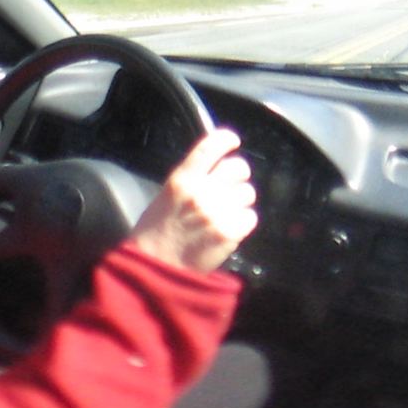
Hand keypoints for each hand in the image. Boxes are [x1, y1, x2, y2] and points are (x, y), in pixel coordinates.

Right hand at [129, 127, 258, 272]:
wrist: (157, 268)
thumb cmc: (156, 232)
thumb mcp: (166, 196)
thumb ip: (191, 180)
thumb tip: (217, 168)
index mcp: (181, 179)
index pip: (210, 146)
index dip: (226, 139)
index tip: (231, 141)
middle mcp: (202, 191)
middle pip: (238, 167)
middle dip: (237, 175)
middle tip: (229, 186)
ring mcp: (218, 212)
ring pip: (248, 192)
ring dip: (240, 200)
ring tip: (225, 213)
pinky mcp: (231, 232)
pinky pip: (251, 217)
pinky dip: (243, 222)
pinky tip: (229, 228)